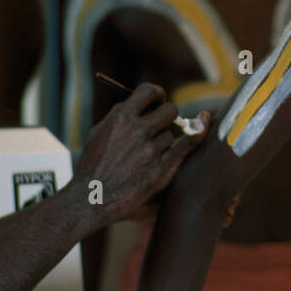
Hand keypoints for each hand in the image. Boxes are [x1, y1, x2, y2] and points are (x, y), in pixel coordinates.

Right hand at [74, 83, 209, 225]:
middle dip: (167, 115)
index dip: (157, 94)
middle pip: (170, 110)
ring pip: (171, 135)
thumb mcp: (99, 132)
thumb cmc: (92, 165)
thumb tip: (143, 103)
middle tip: (161, 124)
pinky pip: (184, 147)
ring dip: (164, 141)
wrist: (91, 199)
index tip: (158, 100)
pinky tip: (199, 127)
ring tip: (146, 154)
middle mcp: (138, 132)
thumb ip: (120, 114)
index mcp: (121, 119)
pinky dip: (193, 137)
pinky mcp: (161, 170)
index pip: (149, 91)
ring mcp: (151, 151)